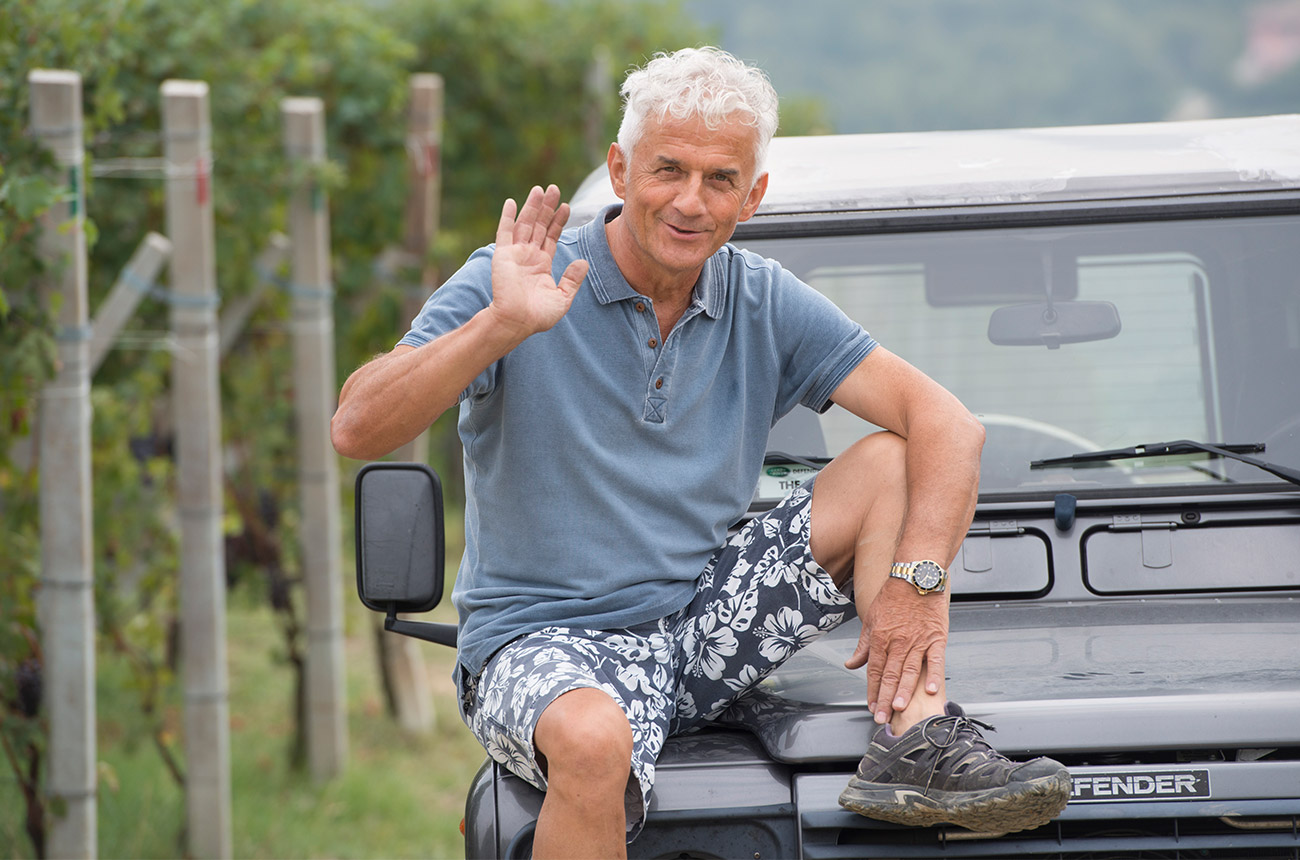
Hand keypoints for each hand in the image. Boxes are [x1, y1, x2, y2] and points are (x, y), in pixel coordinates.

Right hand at [488, 184, 589, 339]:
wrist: (517, 322)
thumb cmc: (538, 315)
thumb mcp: (562, 297)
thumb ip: (572, 279)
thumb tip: (583, 261)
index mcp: (542, 264)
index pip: (551, 237)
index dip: (558, 221)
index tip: (567, 206)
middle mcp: (528, 256)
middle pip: (539, 225)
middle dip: (547, 208)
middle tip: (554, 189)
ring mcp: (515, 254)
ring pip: (525, 224)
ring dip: (532, 207)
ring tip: (540, 190)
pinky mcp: (503, 255)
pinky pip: (504, 232)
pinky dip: (507, 217)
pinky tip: (511, 202)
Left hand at [844, 578, 948, 723]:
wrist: (915, 576)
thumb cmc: (893, 596)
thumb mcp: (871, 619)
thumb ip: (863, 645)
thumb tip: (851, 663)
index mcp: (880, 638)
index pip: (874, 670)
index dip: (872, 690)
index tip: (871, 706)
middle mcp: (897, 642)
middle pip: (889, 675)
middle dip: (884, 698)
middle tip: (882, 717)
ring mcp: (917, 640)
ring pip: (908, 670)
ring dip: (903, 691)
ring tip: (899, 708)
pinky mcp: (936, 637)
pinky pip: (935, 660)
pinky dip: (933, 675)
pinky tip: (930, 690)